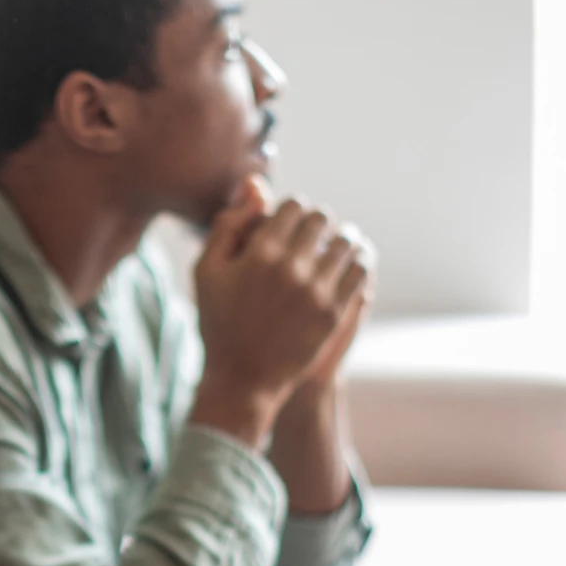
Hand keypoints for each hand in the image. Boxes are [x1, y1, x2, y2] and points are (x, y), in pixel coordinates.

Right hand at [191, 178, 368, 448]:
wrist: (243, 378)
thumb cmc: (219, 322)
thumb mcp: (206, 271)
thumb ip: (228, 224)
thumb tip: (256, 187)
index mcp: (260, 253)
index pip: (293, 205)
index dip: (290, 210)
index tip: (286, 223)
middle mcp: (292, 268)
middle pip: (321, 219)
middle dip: (315, 222)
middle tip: (309, 235)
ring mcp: (317, 292)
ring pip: (346, 242)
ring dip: (339, 239)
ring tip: (331, 248)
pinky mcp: (335, 313)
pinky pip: (359, 271)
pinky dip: (357, 261)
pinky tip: (347, 265)